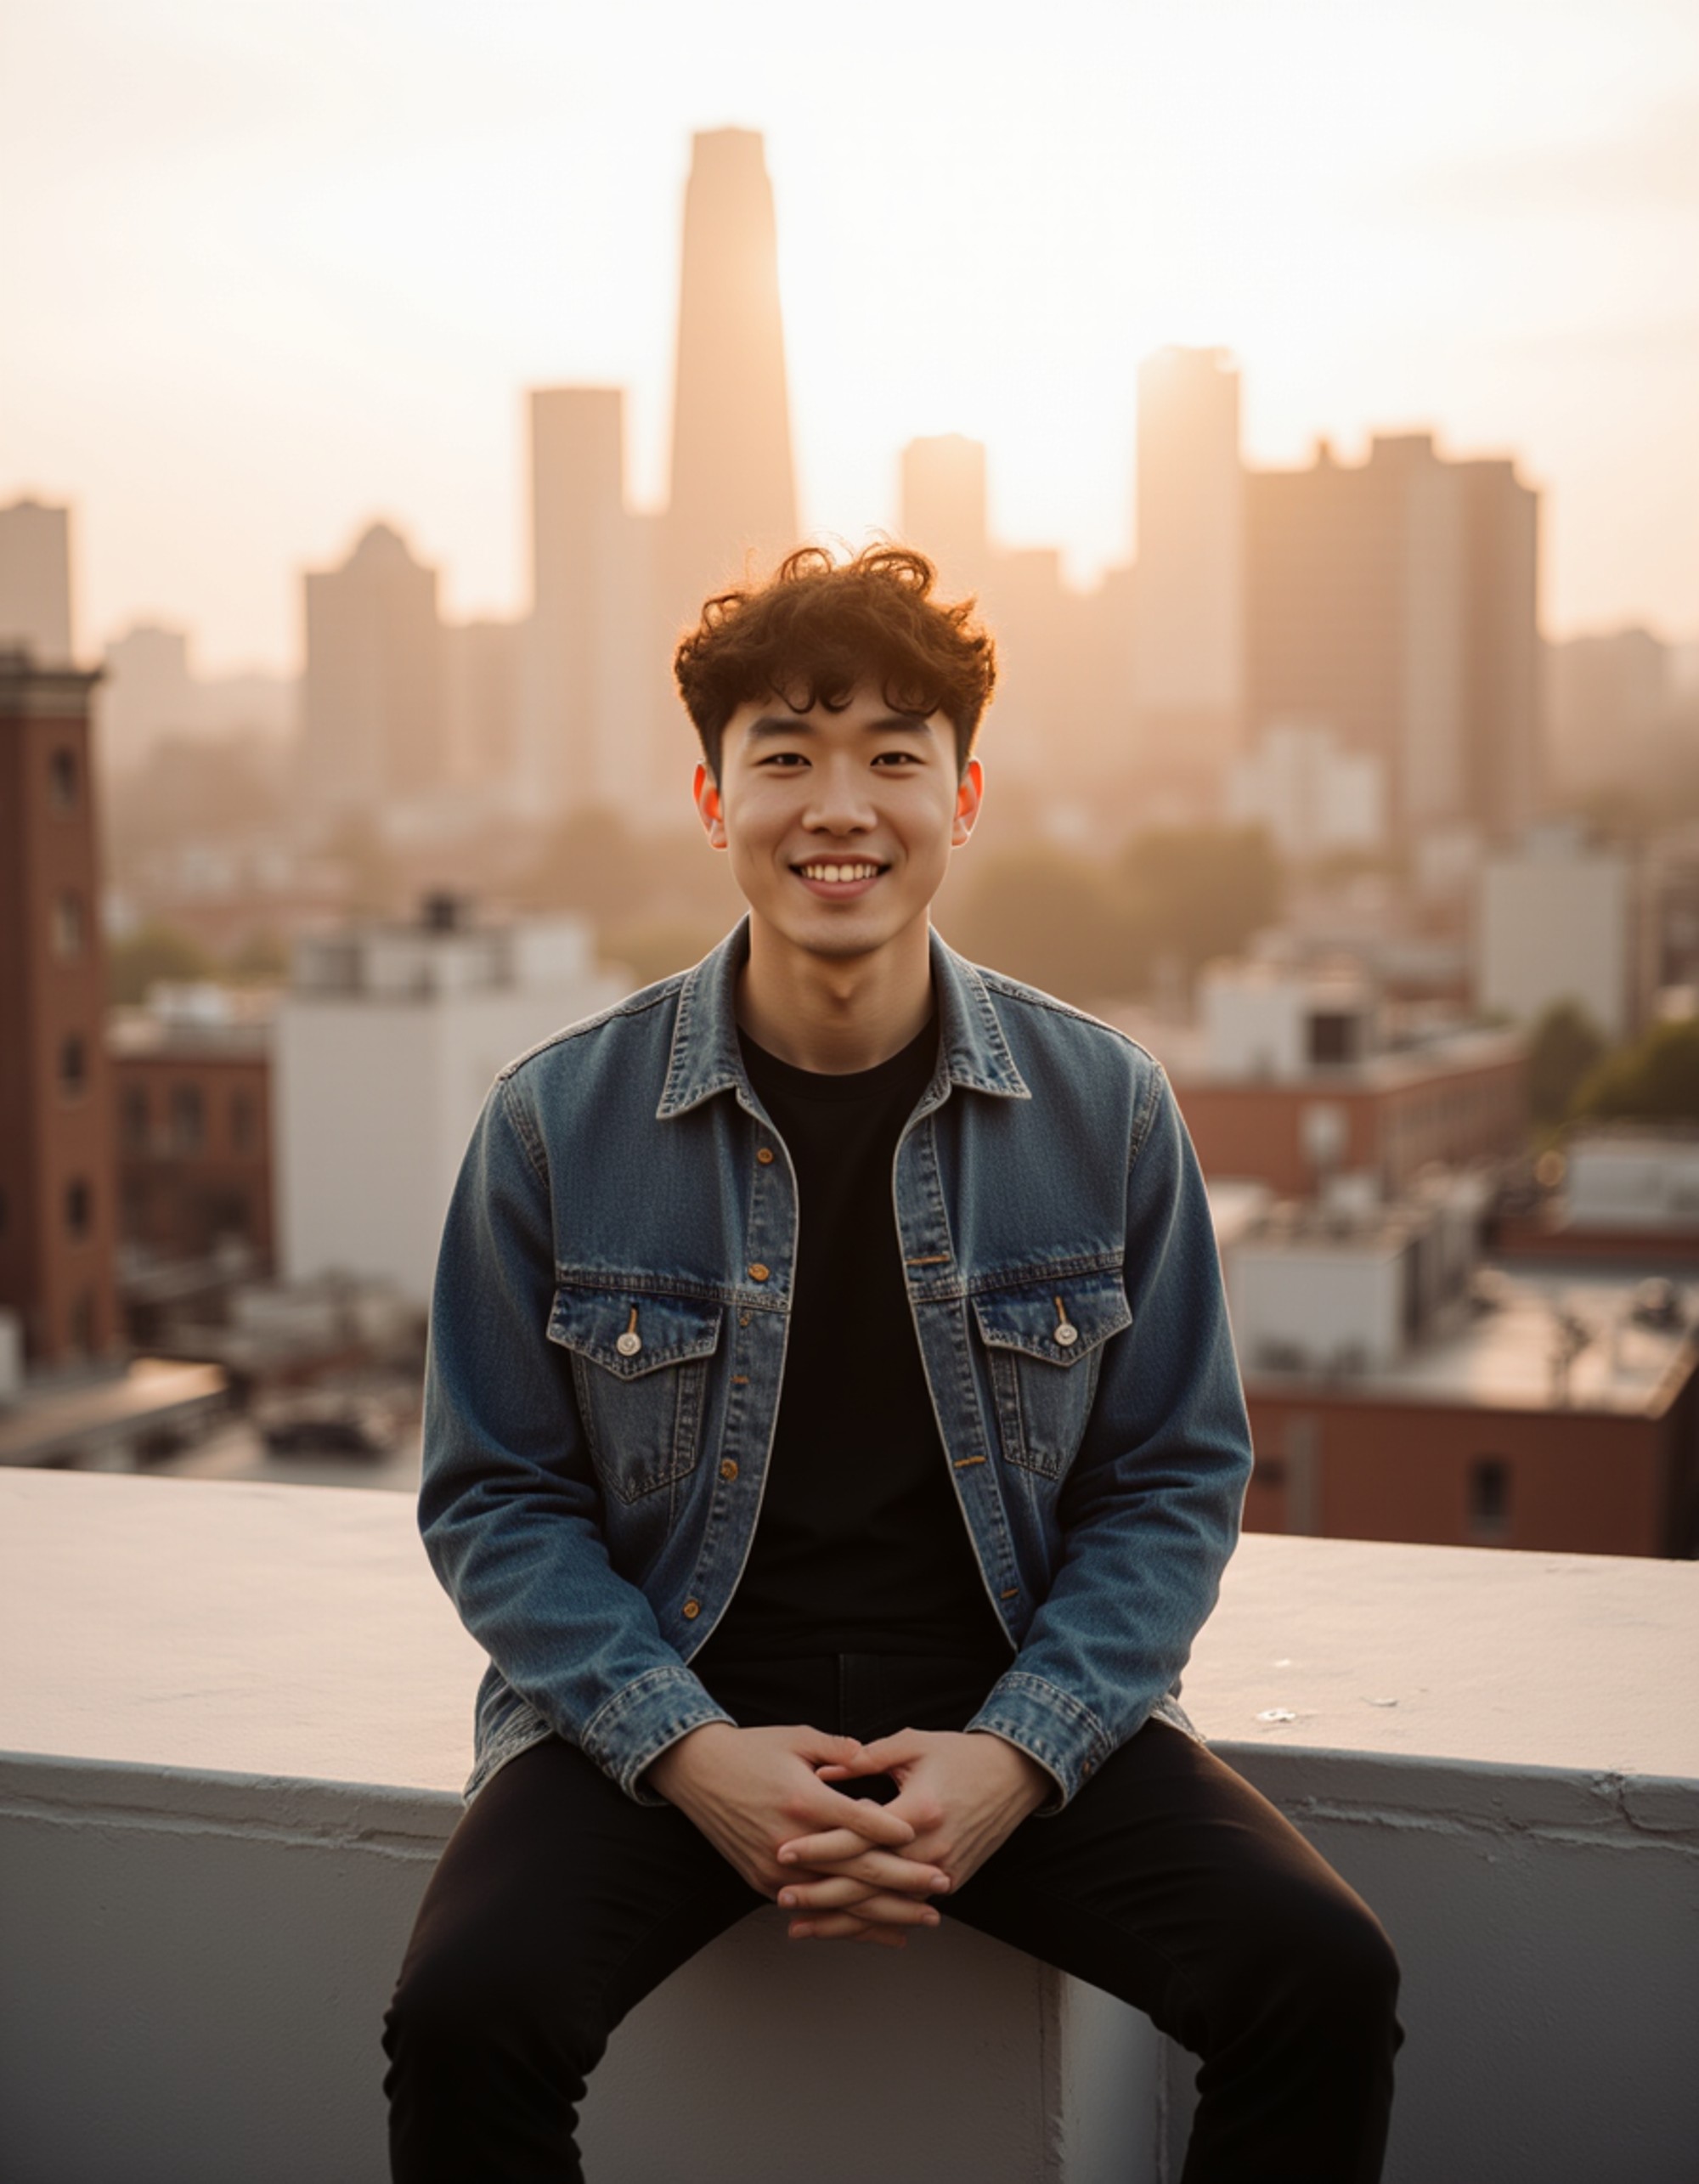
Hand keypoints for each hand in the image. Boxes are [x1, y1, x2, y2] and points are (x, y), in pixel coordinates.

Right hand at [644, 1723, 950, 1947]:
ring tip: (919, 1919)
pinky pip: (812, 1907)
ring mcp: (776, 1867)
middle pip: (857, 1870)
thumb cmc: (751, 1750)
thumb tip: (871, 1757)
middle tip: (941, 1885)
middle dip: (905, 1882)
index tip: (927, 1840)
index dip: (896, 1832)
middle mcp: (791, 1841)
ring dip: (883, 1912)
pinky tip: (875, 1928)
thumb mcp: (798, 1738)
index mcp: (804, 1800)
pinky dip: (846, 1920)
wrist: (698, 1773)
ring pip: (839, 1899)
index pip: (861, 1823)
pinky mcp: (763, 1882)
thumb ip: (840, 1749)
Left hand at [775, 1729, 1051, 1941]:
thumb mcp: (912, 1745)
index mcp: (919, 1810)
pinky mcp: (951, 1882)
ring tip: (801, 1924)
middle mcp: (932, 1849)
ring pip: (883, 1905)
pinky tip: (843, 1928)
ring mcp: (944, 1871)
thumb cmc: (960, 1755)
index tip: (785, 1851)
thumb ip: (866, 1757)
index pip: (859, 1837)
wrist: (1014, 1776)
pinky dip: (872, 1921)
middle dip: (821, 1893)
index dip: (819, 1846)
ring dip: (841, 1919)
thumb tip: (823, 1773)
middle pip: (867, 1881)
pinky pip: (904, 1907)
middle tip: (783, 1897)